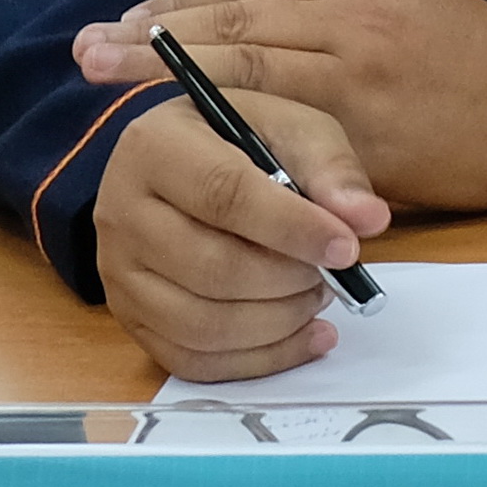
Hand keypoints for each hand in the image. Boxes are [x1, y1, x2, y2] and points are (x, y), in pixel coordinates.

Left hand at [77, 0, 486, 215]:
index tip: (133, 18)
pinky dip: (226, 133)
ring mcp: (355, 79)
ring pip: (243, 70)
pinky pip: (279, 133)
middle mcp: (351, 20)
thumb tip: (260, 34)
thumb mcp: (412, 5)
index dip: (186, 0)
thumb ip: (339, 15)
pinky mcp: (363, 139)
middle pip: (232, 21)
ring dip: (166, 75)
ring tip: (108, 81)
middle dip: (152, 35)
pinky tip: (184, 143)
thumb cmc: (484, 61)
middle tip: (88, 49)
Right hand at [89, 90, 386, 379]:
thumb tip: (367, 220)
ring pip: (201, 324)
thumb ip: (329, 168)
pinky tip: (304, 336)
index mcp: (157, 147)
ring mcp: (119, 273)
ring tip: (316, 294)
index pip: (224, 195)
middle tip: (333, 271)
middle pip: (211, 268)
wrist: (179, 163)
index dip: (292, 228)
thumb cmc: (238, 140)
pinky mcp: (130, 318)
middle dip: (288, 280)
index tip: (346, 248)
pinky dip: (259, 360)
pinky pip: (193, 360)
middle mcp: (123, 212)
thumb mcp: (289, 126)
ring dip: (277, 322)